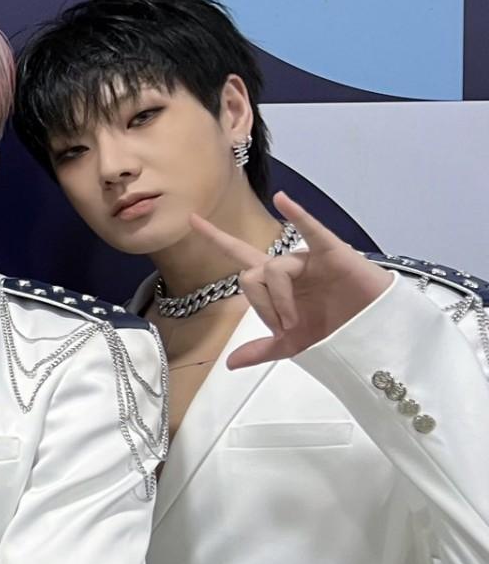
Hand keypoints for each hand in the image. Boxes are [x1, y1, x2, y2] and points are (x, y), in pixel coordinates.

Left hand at [188, 191, 390, 368]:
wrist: (372, 331)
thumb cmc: (338, 328)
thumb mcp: (292, 344)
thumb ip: (261, 349)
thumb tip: (230, 363)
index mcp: (276, 281)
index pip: (240, 256)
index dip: (216, 237)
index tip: (191, 220)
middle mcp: (289, 265)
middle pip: (252, 274)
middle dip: (262, 305)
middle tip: (284, 327)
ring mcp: (309, 258)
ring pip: (274, 270)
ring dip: (280, 301)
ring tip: (298, 322)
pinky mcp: (331, 253)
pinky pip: (311, 230)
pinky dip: (297, 214)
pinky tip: (283, 200)